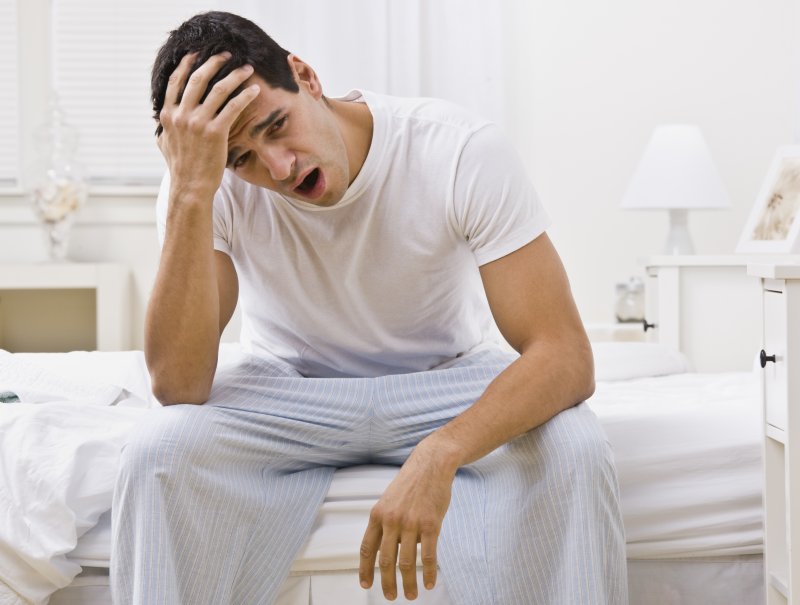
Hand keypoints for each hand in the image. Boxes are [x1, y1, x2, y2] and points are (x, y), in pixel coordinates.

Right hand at [156, 52, 259, 198]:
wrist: (190, 186)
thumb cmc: (180, 167)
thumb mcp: (164, 143)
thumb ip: (164, 128)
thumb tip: (160, 121)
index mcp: (168, 114)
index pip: (176, 80)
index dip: (188, 64)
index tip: (198, 53)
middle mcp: (181, 115)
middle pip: (198, 78)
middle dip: (214, 62)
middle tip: (227, 55)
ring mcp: (198, 123)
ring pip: (218, 89)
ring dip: (235, 75)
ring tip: (247, 69)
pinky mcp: (215, 132)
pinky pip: (232, 107)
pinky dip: (245, 97)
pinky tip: (255, 91)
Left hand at [359, 441, 457, 600]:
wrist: (431, 464)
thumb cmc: (411, 482)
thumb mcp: (390, 500)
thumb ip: (386, 523)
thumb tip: (388, 548)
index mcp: (378, 514)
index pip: (367, 548)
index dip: (365, 569)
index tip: (366, 584)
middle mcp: (391, 520)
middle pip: (385, 560)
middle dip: (387, 582)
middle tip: (390, 596)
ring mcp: (411, 523)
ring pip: (406, 562)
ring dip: (408, 583)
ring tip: (411, 594)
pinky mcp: (431, 524)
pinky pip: (428, 555)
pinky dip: (428, 573)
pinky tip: (429, 582)